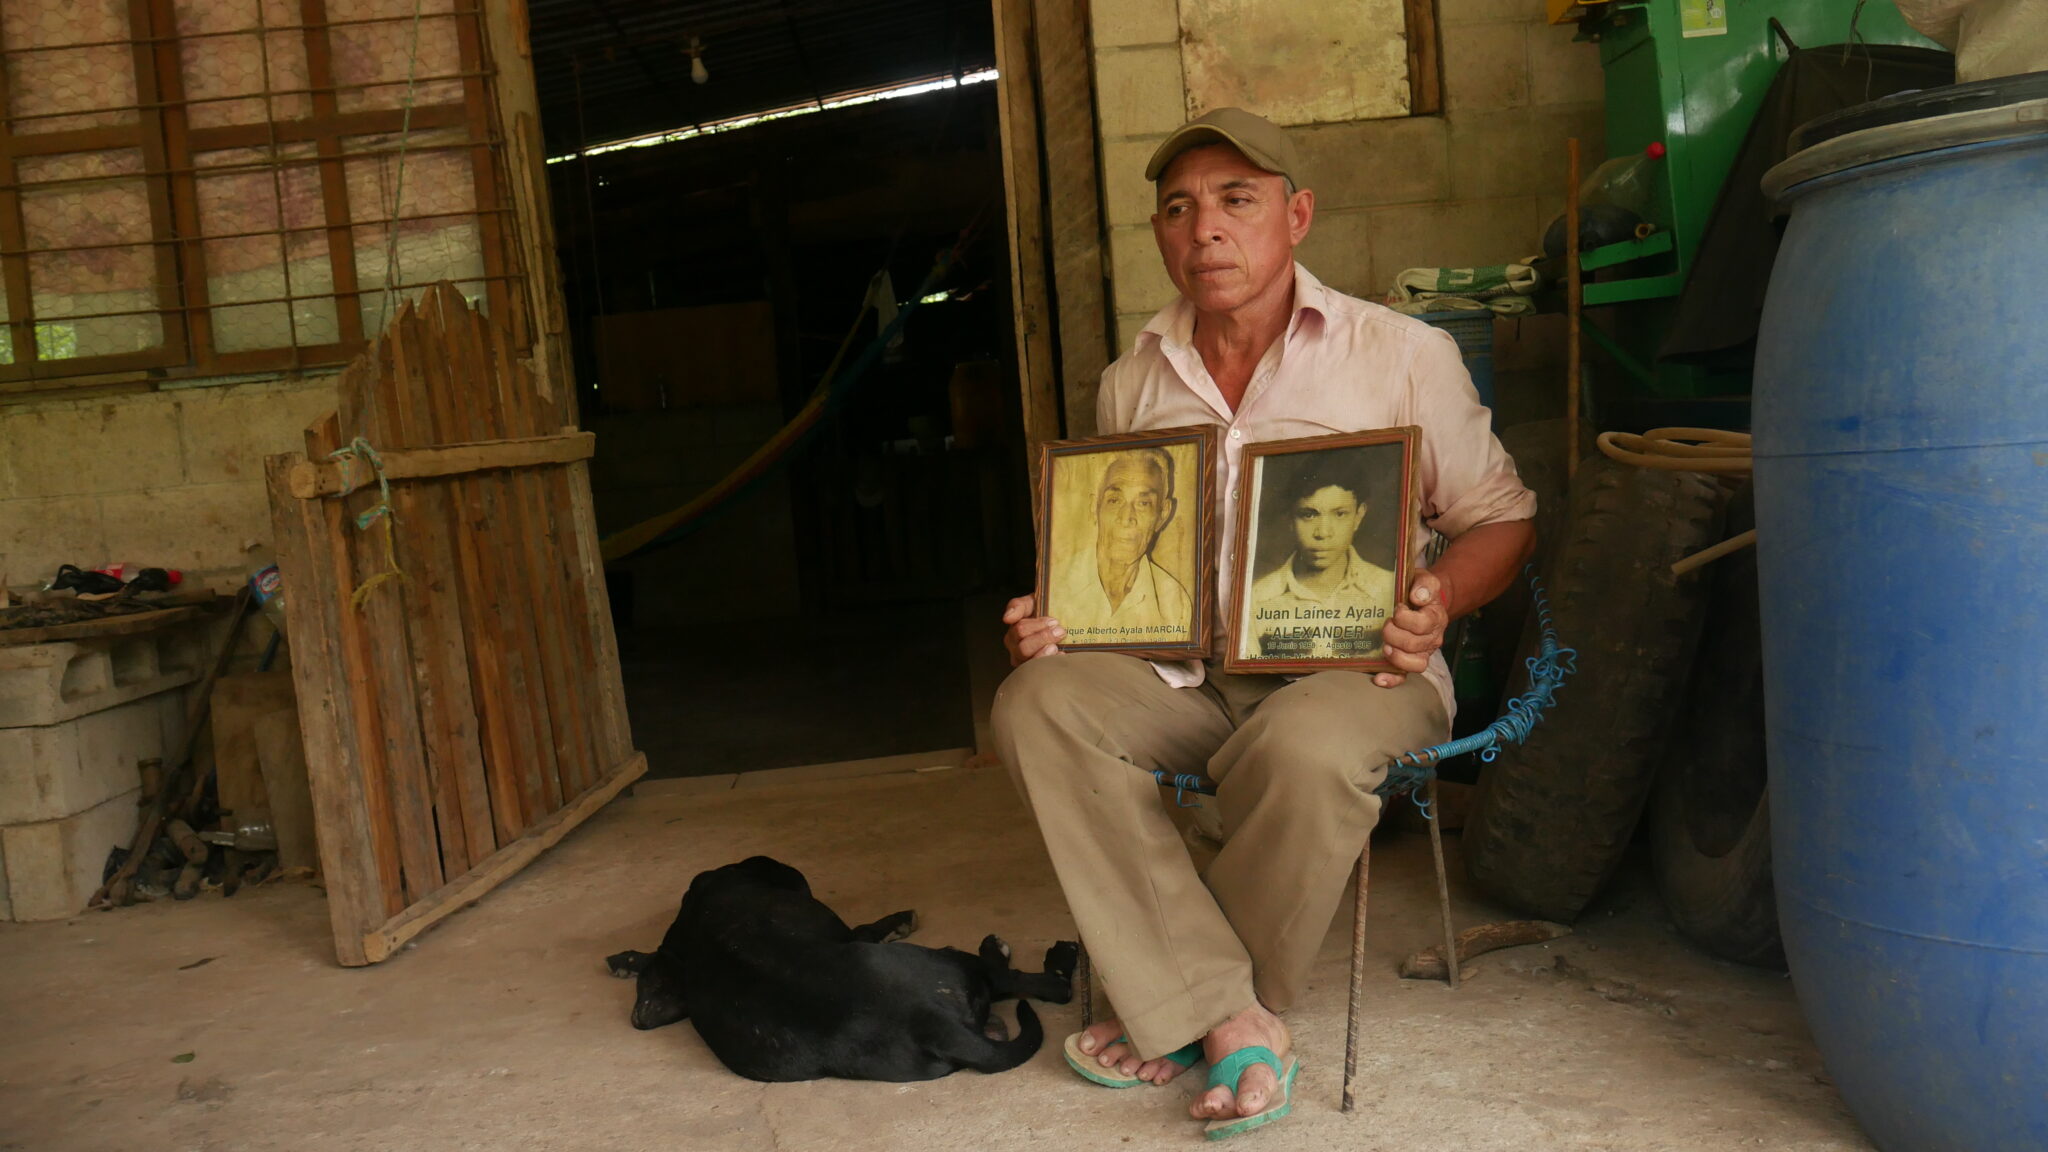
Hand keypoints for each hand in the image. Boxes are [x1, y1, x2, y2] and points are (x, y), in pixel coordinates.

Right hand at [1002, 595, 1065, 666]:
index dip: (1037, 626)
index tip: (1053, 621)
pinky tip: (1060, 655)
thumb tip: (1008, 618)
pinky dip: (1052, 662)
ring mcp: (1025, 662)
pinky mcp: (1037, 671)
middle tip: (1060, 631)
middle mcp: (1016, 649)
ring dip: (1045, 653)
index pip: (1020, 631)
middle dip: (1044, 638)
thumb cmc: (1046, 613)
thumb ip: (1018, 606)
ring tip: (1057, 646)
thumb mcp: (1032, 602)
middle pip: (1024, 648)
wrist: (1063, 621)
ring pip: (1030, 662)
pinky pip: (1040, 671)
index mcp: (1014, 632)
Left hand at [1374, 570, 1451, 687]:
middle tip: (1385, 624)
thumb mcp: (1424, 580)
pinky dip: (1392, 680)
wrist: (1422, 601)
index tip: (1397, 608)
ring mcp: (1421, 652)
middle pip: (1414, 644)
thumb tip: (1418, 596)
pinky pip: (1404, 677)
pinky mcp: (1409, 662)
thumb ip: (1425, 584)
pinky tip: (1379, 678)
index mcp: (1435, 618)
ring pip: (1415, 664)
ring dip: (1397, 657)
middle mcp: (1431, 639)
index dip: (1405, 618)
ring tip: (1385, 648)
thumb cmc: (1419, 591)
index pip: (1423, 624)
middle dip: (1394, 634)